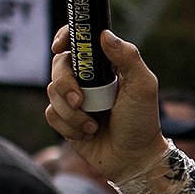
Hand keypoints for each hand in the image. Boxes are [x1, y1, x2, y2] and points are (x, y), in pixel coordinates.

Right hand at [43, 27, 168, 184]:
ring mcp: (75, 99)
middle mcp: (87, 80)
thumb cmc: (142, 121)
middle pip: (58, 66)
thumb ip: (128, 57)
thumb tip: (104, 34)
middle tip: (79, 100)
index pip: (79, 42)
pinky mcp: (66, 120)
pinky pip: (51, 115)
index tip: (60, 46)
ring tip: (93, 125)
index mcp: (104, 66)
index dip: (65, 38)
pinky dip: (68, 126)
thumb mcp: (143, 86)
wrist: (134, 159)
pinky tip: (87, 133)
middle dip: (65, 83)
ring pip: (52, 92)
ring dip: (72, 112)